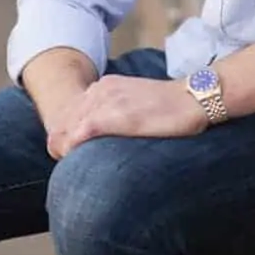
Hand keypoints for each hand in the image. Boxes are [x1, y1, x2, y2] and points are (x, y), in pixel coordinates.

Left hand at [46, 75, 207, 158]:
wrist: (193, 99)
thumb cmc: (172, 108)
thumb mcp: (136, 104)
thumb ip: (117, 113)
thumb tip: (105, 135)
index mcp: (105, 86)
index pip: (69, 113)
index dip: (66, 136)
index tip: (73, 154)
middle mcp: (100, 90)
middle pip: (62, 121)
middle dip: (61, 144)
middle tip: (71, 165)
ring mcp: (105, 101)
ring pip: (66, 128)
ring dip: (65, 148)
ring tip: (74, 168)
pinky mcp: (113, 116)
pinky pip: (78, 135)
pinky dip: (72, 149)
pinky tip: (77, 161)